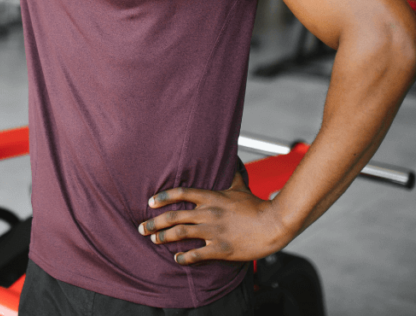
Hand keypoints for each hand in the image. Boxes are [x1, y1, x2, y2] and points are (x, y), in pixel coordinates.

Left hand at [138, 171, 292, 264]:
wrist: (273, 224)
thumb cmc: (256, 205)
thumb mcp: (240, 185)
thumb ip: (231, 172)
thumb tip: (231, 156)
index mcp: (211, 197)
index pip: (181, 193)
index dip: (163, 197)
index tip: (150, 202)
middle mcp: (208, 213)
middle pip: (174, 216)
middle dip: (155, 222)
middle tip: (142, 227)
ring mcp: (213, 231)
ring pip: (181, 233)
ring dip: (164, 238)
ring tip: (154, 240)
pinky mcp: (221, 248)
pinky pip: (197, 254)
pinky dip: (184, 257)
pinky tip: (176, 259)